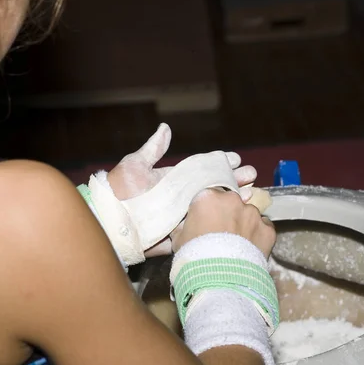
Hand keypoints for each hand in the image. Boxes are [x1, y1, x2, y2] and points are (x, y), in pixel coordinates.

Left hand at [107, 123, 257, 256]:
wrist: (111, 222)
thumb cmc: (120, 192)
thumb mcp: (136, 166)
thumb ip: (153, 149)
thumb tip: (165, 128)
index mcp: (173, 180)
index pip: (202, 170)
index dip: (220, 164)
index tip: (236, 159)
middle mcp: (180, 198)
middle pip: (213, 188)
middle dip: (233, 182)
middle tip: (251, 176)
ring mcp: (182, 218)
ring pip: (214, 209)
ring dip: (233, 202)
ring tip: (252, 195)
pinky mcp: (180, 236)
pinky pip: (204, 231)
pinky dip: (222, 226)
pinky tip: (237, 222)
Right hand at [172, 189, 275, 257]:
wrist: (220, 280)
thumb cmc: (194, 258)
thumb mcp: (178, 239)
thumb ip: (184, 226)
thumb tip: (185, 226)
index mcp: (207, 197)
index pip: (209, 195)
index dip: (208, 209)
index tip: (207, 221)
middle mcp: (232, 200)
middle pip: (231, 201)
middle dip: (228, 214)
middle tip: (222, 234)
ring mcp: (253, 214)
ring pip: (249, 214)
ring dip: (244, 225)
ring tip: (237, 245)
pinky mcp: (268, 230)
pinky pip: (264, 228)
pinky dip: (258, 236)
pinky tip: (250, 250)